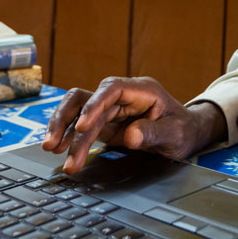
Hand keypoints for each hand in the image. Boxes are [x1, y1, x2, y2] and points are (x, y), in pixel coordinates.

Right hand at [41, 77, 225, 173]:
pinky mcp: (105, 122)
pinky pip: (80, 125)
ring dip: (62, 128)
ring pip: (78, 110)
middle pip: (87, 99)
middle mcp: (122, 95)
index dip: (94, 105)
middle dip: (69, 122)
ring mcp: (111, 108)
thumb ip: (153, 133)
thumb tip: (130, 136)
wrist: (186, 133)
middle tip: (55, 146)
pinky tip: (58, 149)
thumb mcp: (175, 134)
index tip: (82, 127)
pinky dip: (68, 136)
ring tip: (51, 149)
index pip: (111, 89)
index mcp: (141, 90)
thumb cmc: (183, 129)